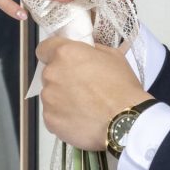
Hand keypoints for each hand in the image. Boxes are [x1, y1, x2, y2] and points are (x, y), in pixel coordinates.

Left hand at [39, 38, 146, 152]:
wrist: (124, 121)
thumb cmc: (122, 87)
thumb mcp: (112, 56)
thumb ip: (91, 50)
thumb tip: (84, 53)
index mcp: (65, 54)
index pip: (44, 48)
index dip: (52, 54)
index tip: (62, 62)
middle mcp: (52, 74)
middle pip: (49, 74)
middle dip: (62, 79)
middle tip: (82, 88)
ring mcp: (49, 98)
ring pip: (51, 95)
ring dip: (62, 98)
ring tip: (84, 107)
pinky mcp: (50, 120)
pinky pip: (53, 115)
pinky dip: (63, 117)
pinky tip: (81, 119)